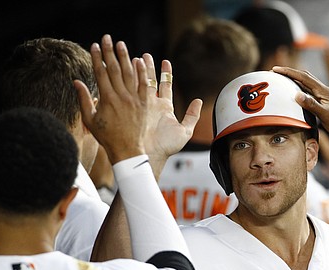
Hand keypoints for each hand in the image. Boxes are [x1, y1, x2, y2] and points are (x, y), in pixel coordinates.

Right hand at [75, 35, 149, 163]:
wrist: (127, 150)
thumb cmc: (106, 137)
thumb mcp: (90, 120)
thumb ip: (84, 100)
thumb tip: (76, 81)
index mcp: (107, 99)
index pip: (101, 73)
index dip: (97, 58)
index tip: (94, 45)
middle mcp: (121, 97)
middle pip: (114, 69)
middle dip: (110, 52)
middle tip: (107, 37)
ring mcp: (134, 100)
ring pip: (129, 73)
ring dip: (125, 57)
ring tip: (121, 44)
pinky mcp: (144, 104)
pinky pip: (143, 85)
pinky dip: (142, 72)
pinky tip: (139, 60)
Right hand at [141, 54, 202, 177]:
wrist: (150, 155)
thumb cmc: (167, 146)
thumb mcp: (184, 131)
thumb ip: (192, 116)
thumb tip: (199, 101)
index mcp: (164, 107)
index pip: (165, 86)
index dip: (165, 73)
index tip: (165, 61)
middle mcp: (152, 104)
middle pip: (151, 81)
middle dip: (148, 68)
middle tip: (145, 55)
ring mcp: (142, 106)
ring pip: (140, 83)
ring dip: (139, 70)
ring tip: (138, 57)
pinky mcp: (133, 109)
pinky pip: (131, 91)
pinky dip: (131, 80)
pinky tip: (129, 68)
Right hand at [272, 66, 328, 144]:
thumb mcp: (326, 115)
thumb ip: (312, 104)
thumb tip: (296, 94)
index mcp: (324, 92)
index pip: (303, 77)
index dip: (289, 72)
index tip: (276, 69)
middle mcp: (325, 92)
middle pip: (305, 78)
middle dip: (290, 74)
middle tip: (277, 73)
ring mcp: (326, 98)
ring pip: (308, 86)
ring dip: (295, 82)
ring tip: (283, 83)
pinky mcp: (327, 105)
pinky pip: (311, 95)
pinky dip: (301, 92)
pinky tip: (298, 97)